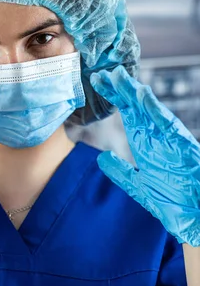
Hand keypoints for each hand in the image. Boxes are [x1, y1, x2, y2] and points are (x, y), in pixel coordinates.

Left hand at [90, 66, 199, 246]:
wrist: (197, 212)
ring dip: (132, 91)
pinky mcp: (179, 141)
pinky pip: (164, 121)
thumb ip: (121, 173)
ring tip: (117, 75)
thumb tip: (101, 158)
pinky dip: (153, 107)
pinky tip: (141, 93)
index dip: (112, 96)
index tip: (96, 82)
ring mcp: (167, 136)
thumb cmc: (176, 200)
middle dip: (118, 88)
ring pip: (147, 108)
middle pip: (133, 105)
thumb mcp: (140, 187)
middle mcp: (154, 135)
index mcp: (144, 142)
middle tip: (100, 73)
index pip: (125, 113)